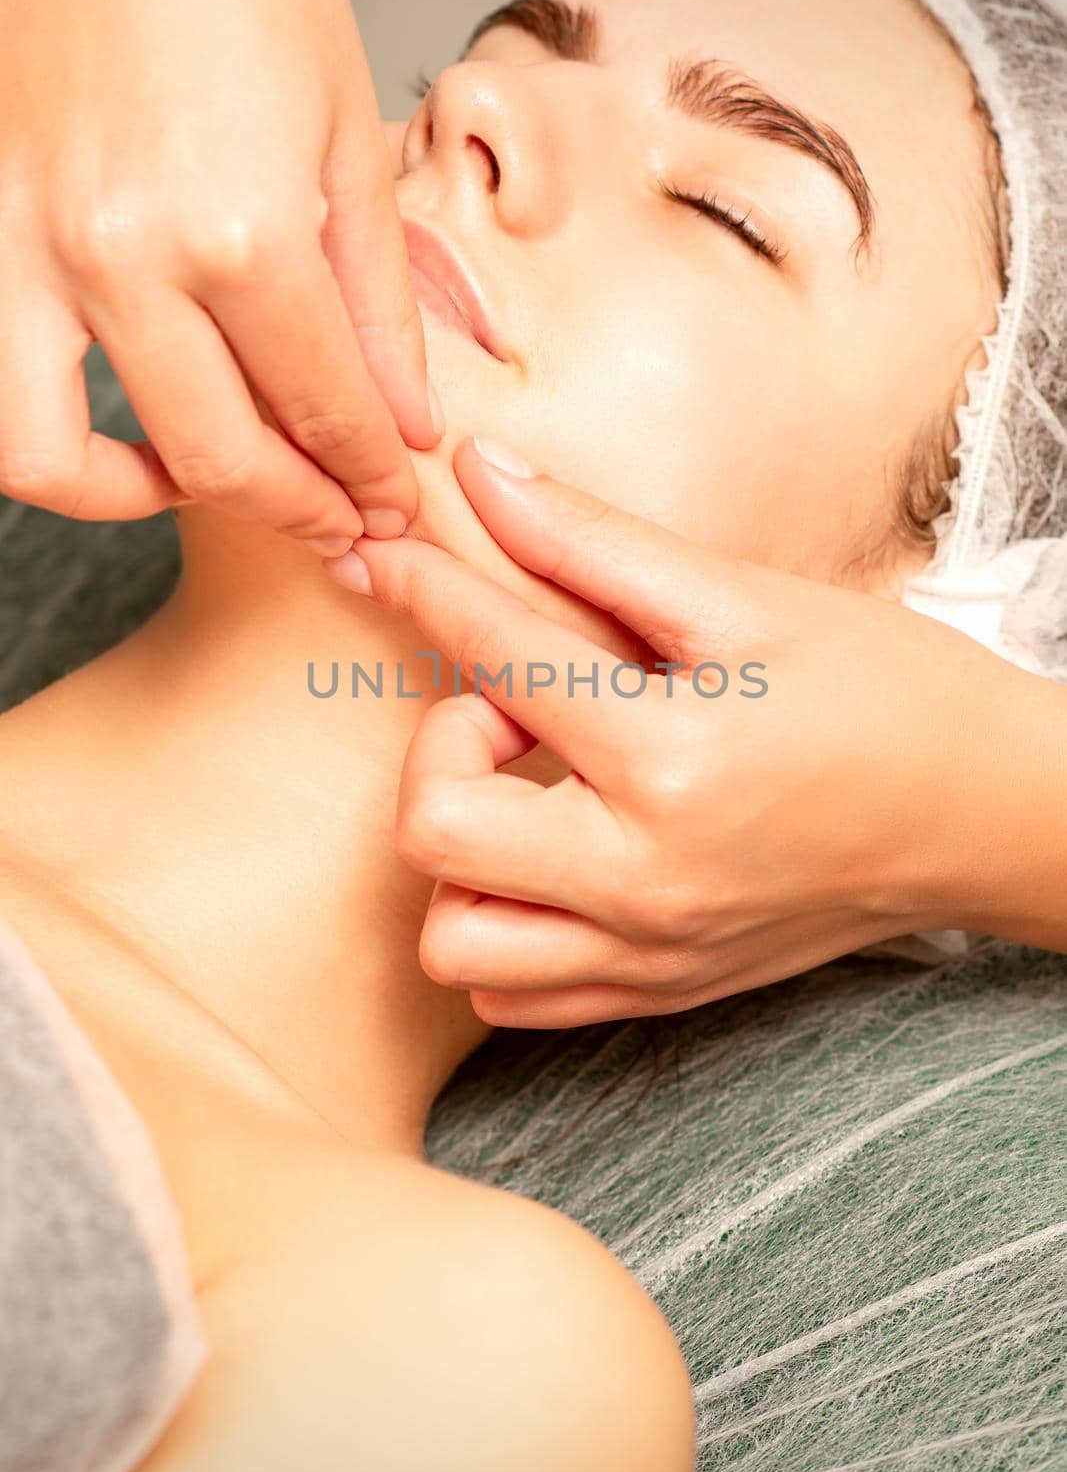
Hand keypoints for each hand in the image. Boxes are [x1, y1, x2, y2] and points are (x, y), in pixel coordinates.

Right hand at [0, 0, 440, 547]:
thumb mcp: (346, 129)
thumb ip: (377, 300)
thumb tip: (404, 424)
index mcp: (237, 228)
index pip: (322, 410)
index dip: (369, 478)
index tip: (393, 505)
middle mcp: (117, 256)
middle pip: (213, 456)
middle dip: (296, 510)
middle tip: (342, 522)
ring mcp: (18, 244)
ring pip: (53, 458)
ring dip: (138, 501)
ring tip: (213, 482)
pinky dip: (46, 442)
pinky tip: (118, 420)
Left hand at [321, 435, 1032, 1027]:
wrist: (980, 817)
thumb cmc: (882, 696)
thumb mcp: (748, 603)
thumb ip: (598, 545)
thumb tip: (484, 477)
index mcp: (671, 759)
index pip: (496, 658)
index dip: (424, 586)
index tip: (385, 552)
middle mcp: (645, 878)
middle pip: (434, 829)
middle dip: (442, 747)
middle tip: (513, 707)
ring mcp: (647, 952)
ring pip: (453, 937)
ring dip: (459, 850)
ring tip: (526, 793)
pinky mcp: (655, 993)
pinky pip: (509, 995)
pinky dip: (496, 923)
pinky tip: (546, 857)